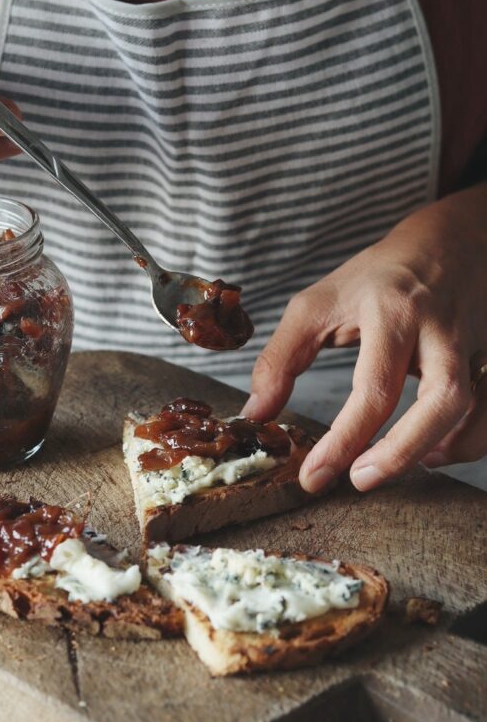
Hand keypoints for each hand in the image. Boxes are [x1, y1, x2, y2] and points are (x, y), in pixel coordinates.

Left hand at [242, 184, 486, 491]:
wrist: (449, 241)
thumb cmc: (377, 278)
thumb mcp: (317, 304)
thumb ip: (281, 359)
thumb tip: (256, 414)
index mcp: (393, 311)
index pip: (374, 387)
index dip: (343, 440)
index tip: (314, 477)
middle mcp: (441, 328)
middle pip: (443, 399)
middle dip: (402, 451)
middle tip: (360, 480)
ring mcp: (474, 343)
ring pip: (476, 406)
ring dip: (440, 449)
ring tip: (389, 466)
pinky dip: (467, 441)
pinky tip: (430, 451)